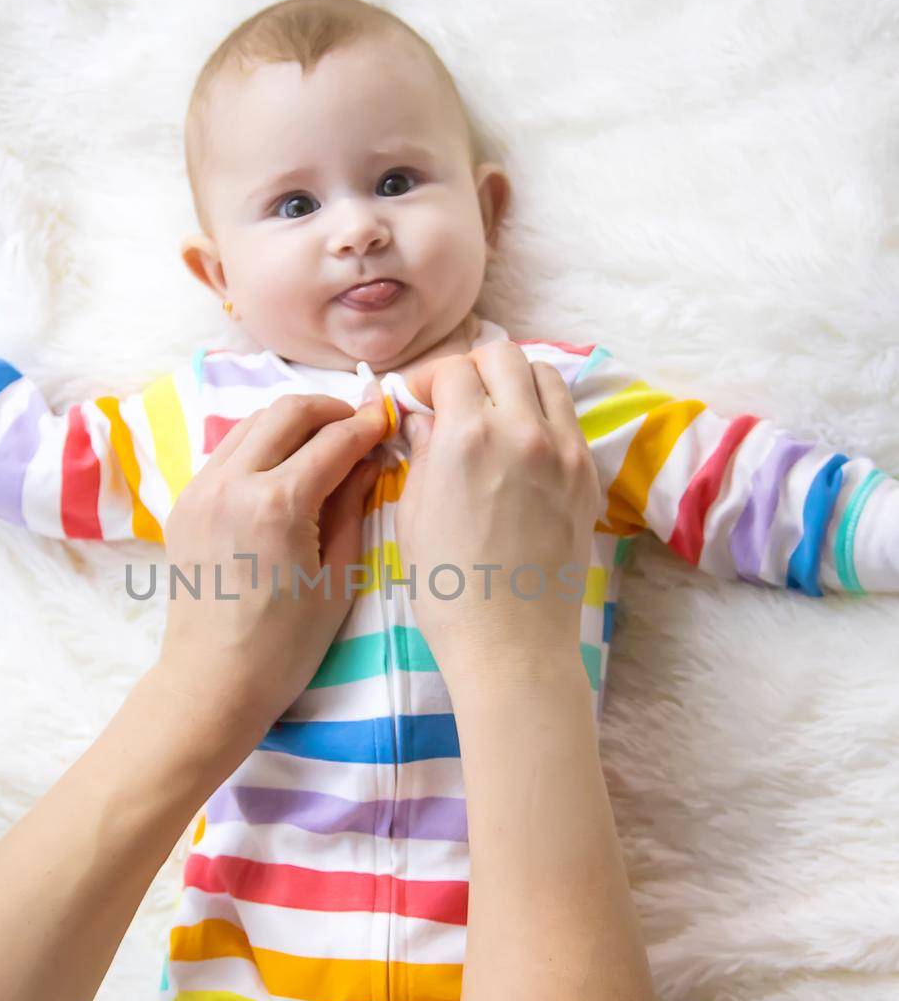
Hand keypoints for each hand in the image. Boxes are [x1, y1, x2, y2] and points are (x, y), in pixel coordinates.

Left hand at [153, 389, 389, 764]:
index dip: (367, 425)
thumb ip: (354, 507)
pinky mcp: (185, 504)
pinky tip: (285, 469)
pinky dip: (261, 446)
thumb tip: (369, 460)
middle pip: (287, 411)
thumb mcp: (338, 577)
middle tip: (358, 426)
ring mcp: (200, 491)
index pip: (334, 441)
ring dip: (292, 423)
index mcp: (277, 504)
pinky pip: (227, 452)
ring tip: (324, 444)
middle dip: (329, 410)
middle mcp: (232, 485)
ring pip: (252, 423)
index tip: (388, 419)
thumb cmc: (285, 646)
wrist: (213, 682)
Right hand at [394, 342, 599, 688]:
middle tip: (454, 400)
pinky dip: (543, 416)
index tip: (418, 401)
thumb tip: (423, 419)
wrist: (512, 644)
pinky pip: (568, 419)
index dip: (428, 379)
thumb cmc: (449, 589)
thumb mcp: (413, 515)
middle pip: (504, 356)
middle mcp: (523, 431)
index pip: (453, 369)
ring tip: (493, 416)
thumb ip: (420, 453)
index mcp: (468, 437)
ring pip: (545, 377)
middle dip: (472, 368)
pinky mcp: (587, 477)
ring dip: (514, 384)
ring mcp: (564, 452)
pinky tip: (521, 448)